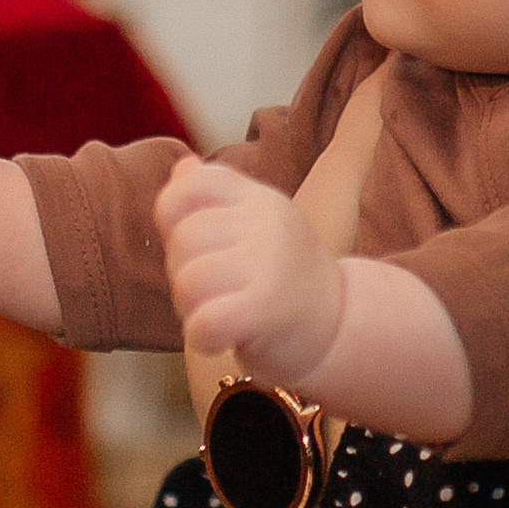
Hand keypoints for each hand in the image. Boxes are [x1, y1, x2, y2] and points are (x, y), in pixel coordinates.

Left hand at [155, 157, 343, 392]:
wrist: (337, 324)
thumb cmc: (282, 277)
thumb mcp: (254, 225)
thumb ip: (213, 198)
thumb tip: (181, 168)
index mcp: (256, 198)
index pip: (189, 185)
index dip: (171, 216)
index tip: (194, 244)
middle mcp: (265, 222)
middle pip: (182, 239)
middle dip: (181, 273)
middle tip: (211, 290)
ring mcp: (269, 263)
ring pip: (188, 281)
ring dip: (190, 308)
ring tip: (217, 312)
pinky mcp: (266, 308)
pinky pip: (204, 321)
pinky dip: (202, 338)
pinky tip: (220, 339)